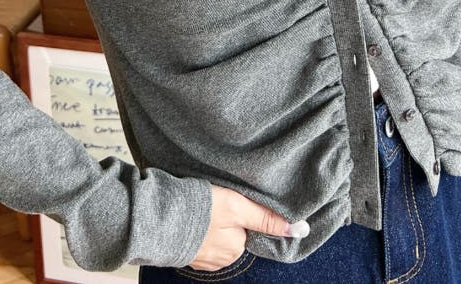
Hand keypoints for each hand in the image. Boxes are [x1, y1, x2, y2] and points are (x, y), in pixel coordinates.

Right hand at [186, 184, 305, 270]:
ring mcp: (202, 259)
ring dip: (211, 225)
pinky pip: (200, 241)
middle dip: (227, 219)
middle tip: (215, 200)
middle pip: (233, 234)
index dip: (242, 213)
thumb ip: (266, 218)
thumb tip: (300, 229)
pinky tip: (192, 218)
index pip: (248, 229)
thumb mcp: (238, 207)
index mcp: (236, 249)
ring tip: (202, 207)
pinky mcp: (186, 253)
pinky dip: (198, 230)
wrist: (160, 217)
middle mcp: (222, 259)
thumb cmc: (201, 210)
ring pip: (216, 237)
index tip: (231, 201)